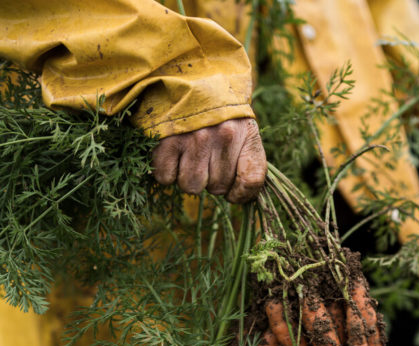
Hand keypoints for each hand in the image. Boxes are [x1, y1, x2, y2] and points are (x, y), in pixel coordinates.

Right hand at [151, 117, 265, 203]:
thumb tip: (237, 197)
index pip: (252, 180)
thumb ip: (248, 161)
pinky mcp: (166, 140)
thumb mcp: (244, 129)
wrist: (187, 75)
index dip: (241, 194)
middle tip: (206, 158)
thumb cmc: (218, 111)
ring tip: (189, 156)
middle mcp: (221, 137)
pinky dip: (167, 171)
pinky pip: (166, 177)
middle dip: (211, 180)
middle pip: (218, 188)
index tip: (233, 193)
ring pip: (191, 185)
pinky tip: (172, 154)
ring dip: (188, 177)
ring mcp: (192, 139)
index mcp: (245, 134)